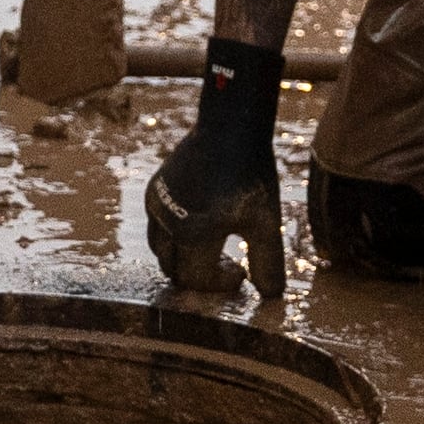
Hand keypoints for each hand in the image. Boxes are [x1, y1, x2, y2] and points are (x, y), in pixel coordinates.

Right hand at [143, 41, 290, 297]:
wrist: (229, 127)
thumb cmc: (251, 175)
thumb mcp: (265, 221)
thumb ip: (267, 262)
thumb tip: (270, 297)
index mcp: (193, 235)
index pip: (198, 280)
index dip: (220, 285)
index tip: (241, 274)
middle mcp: (167, 224)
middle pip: (175, 271)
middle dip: (200, 276)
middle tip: (229, 265)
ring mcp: (157, 206)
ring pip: (161, 251)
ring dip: (183, 259)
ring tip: (212, 249)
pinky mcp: (154, 191)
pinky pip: (157, 227)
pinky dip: (172, 238)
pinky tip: (198, 225)